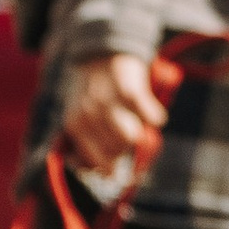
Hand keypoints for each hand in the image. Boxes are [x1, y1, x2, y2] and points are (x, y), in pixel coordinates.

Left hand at [59, 51, 165, 178]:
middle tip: (124, 133)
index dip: (111, 169)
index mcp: (74, 124)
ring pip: (133, 139)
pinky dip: (155, 117)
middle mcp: (89, 115)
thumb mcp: (80, 118)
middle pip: (117, 152)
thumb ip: (86, 146)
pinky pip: (151, 119)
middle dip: (124, 149)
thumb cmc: (93, 94)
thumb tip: (105, 175)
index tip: (118, 170)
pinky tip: (149, 111)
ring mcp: (109, 103)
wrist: (102, 53)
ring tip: (135, 123)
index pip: (97, 162)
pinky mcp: (130, 91)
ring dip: (139, 134)